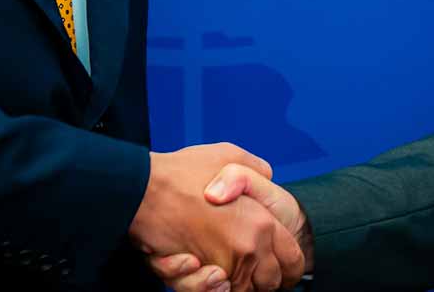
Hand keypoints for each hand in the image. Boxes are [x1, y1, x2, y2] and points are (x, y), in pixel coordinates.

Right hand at [129, 145, 303, 290]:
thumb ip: (254, 167)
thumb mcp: (227, 155)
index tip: (282, 264)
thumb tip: (268, 172)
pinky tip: (204, 270)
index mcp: (262, 221)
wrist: (141, 189)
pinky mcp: (199, 279)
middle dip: (263, 279)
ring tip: (223, 268)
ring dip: (235, 284)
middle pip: (270, 282)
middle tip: (252, 267)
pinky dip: (209, 288)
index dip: (290, 264)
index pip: (292, 258)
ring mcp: (223, 266)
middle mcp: (247, 248)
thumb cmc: (181, 172)